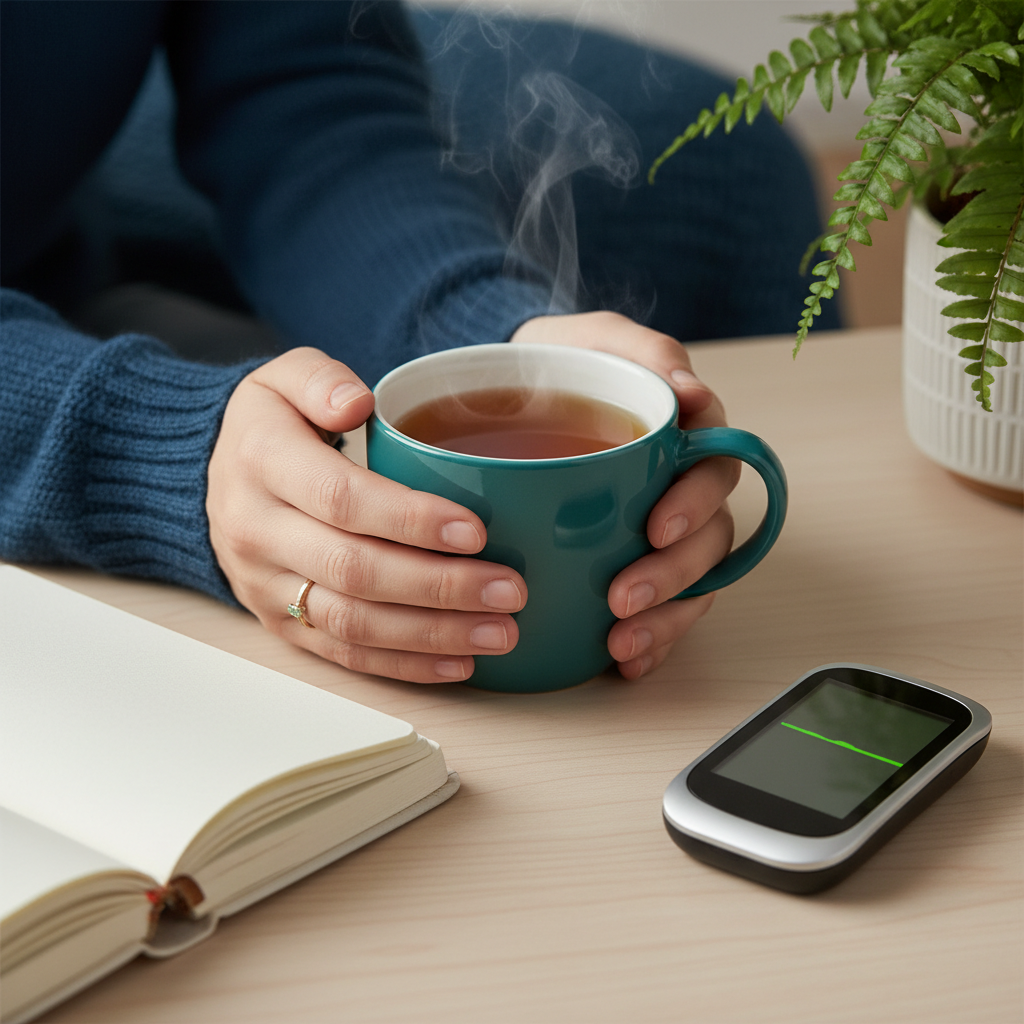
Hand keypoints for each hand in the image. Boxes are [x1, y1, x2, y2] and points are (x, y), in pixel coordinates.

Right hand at [207, 347, 526, 682]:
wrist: (212, 477)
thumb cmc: (272, 426)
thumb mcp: (283, 377)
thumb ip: (319, 378)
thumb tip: (355, 403)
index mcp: (263, 462)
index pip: (341, 498)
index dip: (410, 520)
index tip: (475, 531)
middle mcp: (258, 531)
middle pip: (355, 570)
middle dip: (440, 586)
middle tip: (509, 590)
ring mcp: (267, 585)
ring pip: (353, 623)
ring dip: (432, 633)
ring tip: (500, 632)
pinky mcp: (280, 622)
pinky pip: (343, 653)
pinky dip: (404, 664)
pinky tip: (458, 662)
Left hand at [511, 311, 738, 679]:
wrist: (510, 389)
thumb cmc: (560, 360)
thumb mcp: (596, 338)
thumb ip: (642, 352)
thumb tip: (687, 391)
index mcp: (685, 436)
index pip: (715, 468)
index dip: (696, 503)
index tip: (656, 527)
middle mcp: (682, 486)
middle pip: (709, 536)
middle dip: (674, 574)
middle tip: (624, 598)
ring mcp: (661, 528)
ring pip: (693, 579)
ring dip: (666, 615)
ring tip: (622, 640)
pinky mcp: (631, 558)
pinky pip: (661, 604)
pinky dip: (652, 637)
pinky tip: (624, 661)